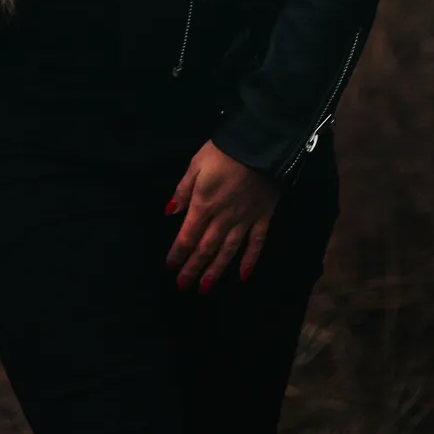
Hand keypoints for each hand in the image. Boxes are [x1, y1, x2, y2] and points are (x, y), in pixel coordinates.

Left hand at [165, 141, 279, 292]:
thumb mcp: (195, 164)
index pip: (187, 236)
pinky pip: (256, 244)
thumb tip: (170, 213)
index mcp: (203, 205)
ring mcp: (244, 221)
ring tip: (205, 289)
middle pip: (205, 249)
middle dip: (193, 269)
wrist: (259, 145)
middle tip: (183, 287)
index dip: (178, 253)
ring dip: (216, 271)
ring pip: (228, 252)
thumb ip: (183, 190)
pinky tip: (244, 277)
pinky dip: (250, 261)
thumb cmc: (223, 152)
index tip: (170, 268)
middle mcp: (222, 219)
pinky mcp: (263, 218)